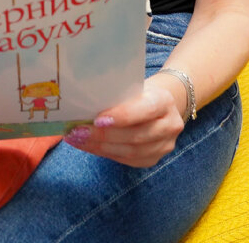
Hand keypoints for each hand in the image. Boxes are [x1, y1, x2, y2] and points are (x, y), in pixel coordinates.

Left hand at [62, 77, 184, 167]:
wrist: (160, 105)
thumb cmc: (139, 93)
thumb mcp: (133, 87)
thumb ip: (117, 96)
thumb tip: (84, 105)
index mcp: (164, 101)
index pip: (145, 110)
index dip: (122, 116)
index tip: (97, 119)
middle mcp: (170, 125)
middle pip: (136, 136)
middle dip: (104, 136)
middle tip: (78, 131)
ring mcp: (164, 145)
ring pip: (131, 152)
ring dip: (100, 147)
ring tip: (78, 140)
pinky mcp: (154, 159)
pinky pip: (127, 160)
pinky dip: (105, 153)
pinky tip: (88, 146)